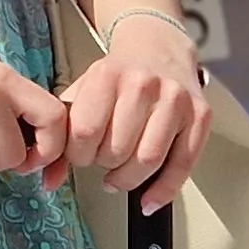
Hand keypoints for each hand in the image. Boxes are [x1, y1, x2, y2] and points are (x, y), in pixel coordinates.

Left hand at [56, 18, 209, 213]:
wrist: (158, 49)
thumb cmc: (118, 77)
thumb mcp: (83, 93)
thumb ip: (62, 134)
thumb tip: (48, 178)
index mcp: (108, 75)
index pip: (85, 132)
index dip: (78, 155)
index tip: (80, 155)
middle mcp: (143, 84)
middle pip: (117, 150)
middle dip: (103, 165)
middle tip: (101, 161)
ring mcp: (175, 99)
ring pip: (148, 160)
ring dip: (128, 179)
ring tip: (119, 176)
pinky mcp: (200, 115)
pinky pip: (182, 165)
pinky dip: (163, 191)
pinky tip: (149, 200)